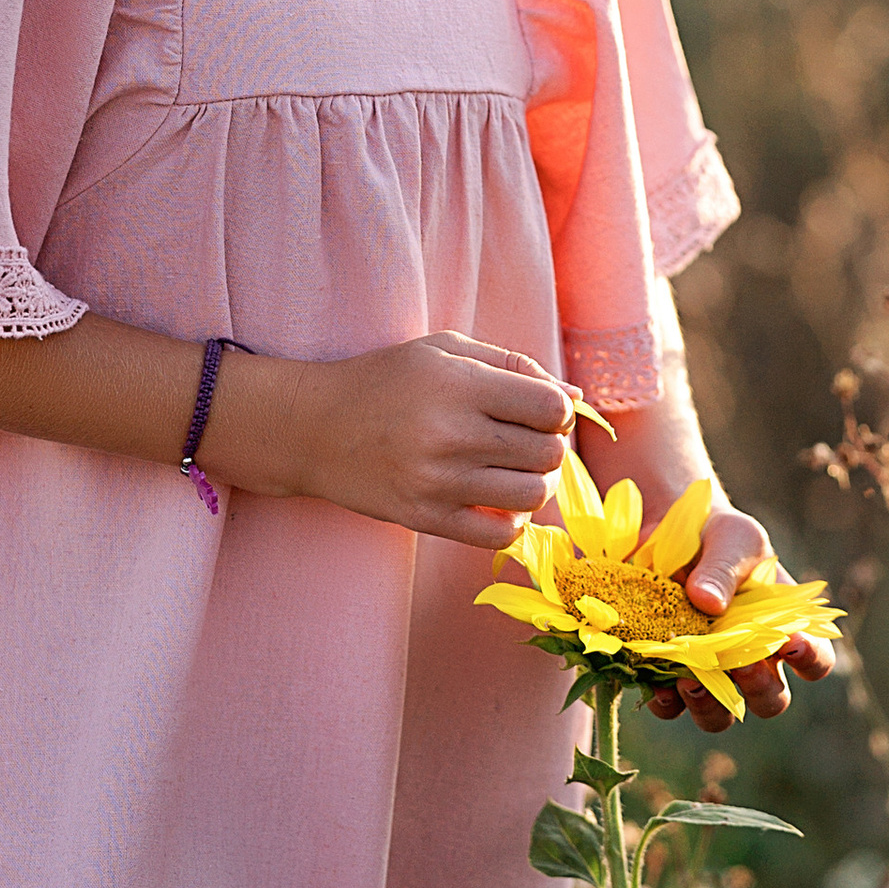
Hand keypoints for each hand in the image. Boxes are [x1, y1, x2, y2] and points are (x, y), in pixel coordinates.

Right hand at [225, 331, 576, 546]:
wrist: (312, 428)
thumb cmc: (386, 381)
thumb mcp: (444, 351)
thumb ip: (513, 365)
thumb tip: (576, 399)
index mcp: (460, 385)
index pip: (552, 409)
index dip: (557, 411)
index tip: (537, 411)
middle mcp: (452, 435)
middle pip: (549, 453)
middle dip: (549, 446)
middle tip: (525, 441)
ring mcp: (438, 483)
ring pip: (533, 495)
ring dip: (536, 485)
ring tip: (514, 472)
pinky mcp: (425, 519)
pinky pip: (500, 536)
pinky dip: (512, 523)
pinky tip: (496, 503)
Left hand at [646, 497, 835, 731]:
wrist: (665, 532)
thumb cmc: (716, 535)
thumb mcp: (731, 538)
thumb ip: (725, 568)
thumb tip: (707, 603)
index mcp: (782, 627)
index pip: (815, 659)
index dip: (811, 660)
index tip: (791, 643)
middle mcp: (750, 659)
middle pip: (770, 700)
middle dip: (759, 689)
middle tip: (741, 663)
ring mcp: (708, 672)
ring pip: (720, 715)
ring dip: (710, 707)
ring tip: (691, 682)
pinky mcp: (665, 672)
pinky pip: (669, 705)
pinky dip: (664, 700)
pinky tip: (656, 682)